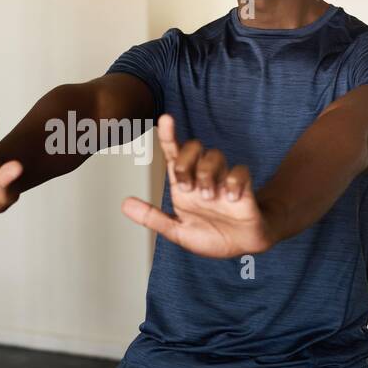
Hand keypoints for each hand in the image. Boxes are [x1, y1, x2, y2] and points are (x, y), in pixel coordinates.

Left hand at [120, 114, 274, 257]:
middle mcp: (202, 178)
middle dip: (186, 161)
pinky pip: (240, 171)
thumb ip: (152, 218)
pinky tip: (232, 199)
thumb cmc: (210, 235)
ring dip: (207, 174)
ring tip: (210, 198)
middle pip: (194, 147)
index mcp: (184, 185)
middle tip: (187, 188)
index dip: (169, 135)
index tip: (166, 119)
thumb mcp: (177, 232)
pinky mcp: (243, 187)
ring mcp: (222, 180)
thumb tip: (125, 204)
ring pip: (215, 155)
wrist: (241, 248)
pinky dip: (233, 182)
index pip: (174, 153)